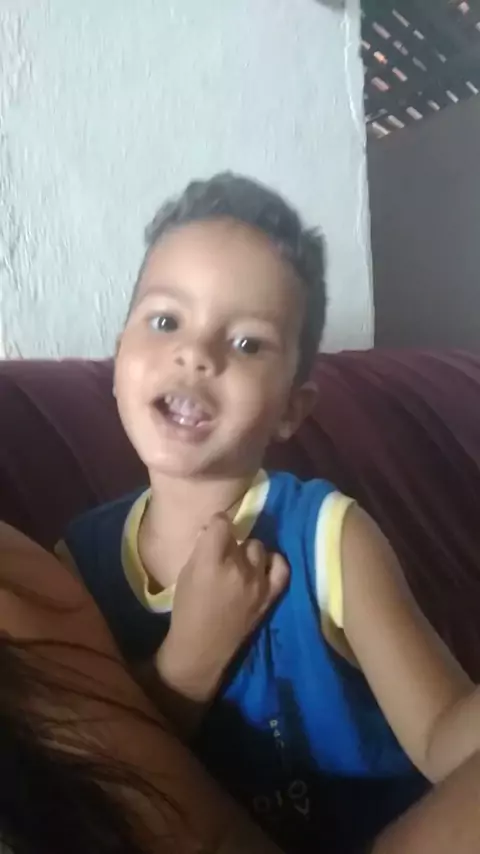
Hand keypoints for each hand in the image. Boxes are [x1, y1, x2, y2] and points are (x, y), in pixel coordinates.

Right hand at [156, 514, 288, 704]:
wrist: (202, 649)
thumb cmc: (188, 611)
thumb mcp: (186, 574)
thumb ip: (201, 550)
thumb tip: (213, 530)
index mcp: (211, 561)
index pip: (222, 523)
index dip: (217, 523)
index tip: (214, 530)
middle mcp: (238, 568)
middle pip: (240, 537)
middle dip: (231, 542)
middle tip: (223, 554)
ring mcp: (258, 581)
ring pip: (258, 548)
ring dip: (248, 553)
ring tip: (240, 564)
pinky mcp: (270, 595)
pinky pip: (281, 567)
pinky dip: (272, 563)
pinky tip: (263, 566)